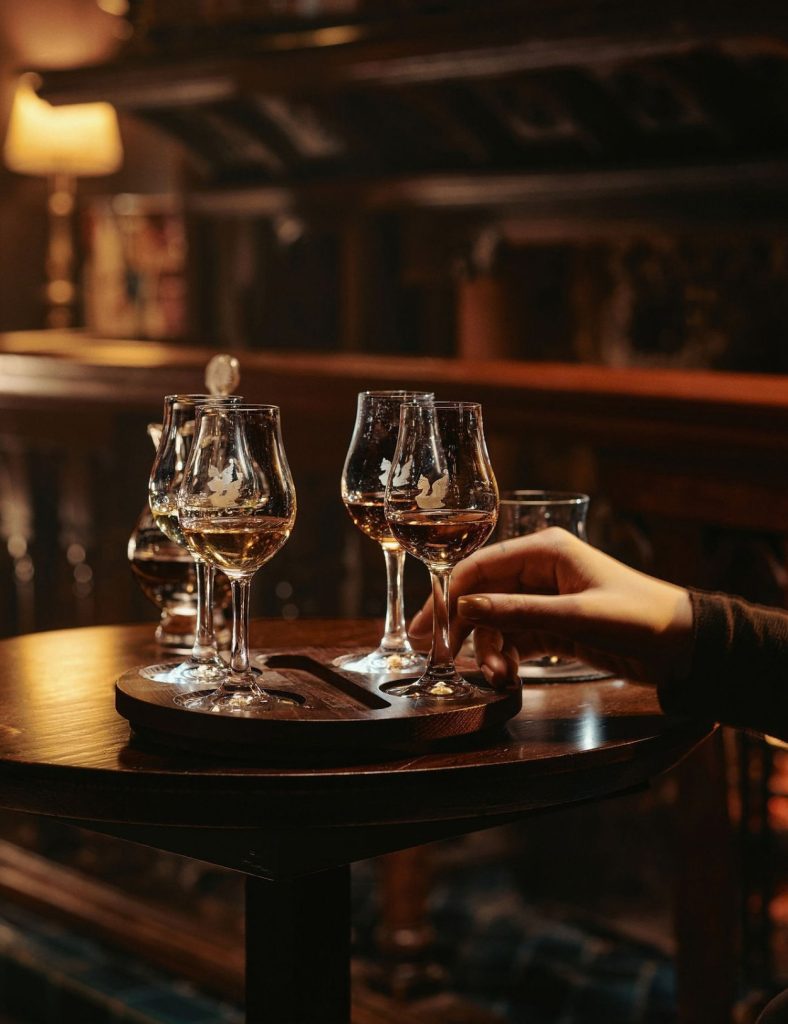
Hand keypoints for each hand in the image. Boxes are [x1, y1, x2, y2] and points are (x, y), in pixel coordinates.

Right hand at [408, 527, 693, 687]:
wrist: (686, 647)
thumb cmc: (640, 619)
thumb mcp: (575, 617)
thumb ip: (517, 612)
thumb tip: (462, 609)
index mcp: (544, 550)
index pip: (479, 565)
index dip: (450, 595)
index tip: (431, 628)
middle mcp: (539, 570)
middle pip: (482, 593)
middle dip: (463, 626)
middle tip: (437, 655)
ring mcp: (546, 599)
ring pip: (496, 621)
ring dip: (490, 649)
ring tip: (499, 677)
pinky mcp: (554, 626)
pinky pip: (515, 639)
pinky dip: (507, 657)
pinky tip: (508, 677)